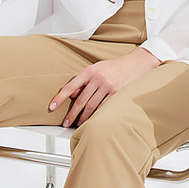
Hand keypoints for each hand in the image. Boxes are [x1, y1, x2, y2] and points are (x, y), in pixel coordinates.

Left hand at [48, 47, 162, 127]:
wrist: (136, 63)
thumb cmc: (114, 67)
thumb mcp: (97, 69)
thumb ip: (84, 81)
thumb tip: (72, 95)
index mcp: (89, 71)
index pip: (70, 86)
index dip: (60, 97)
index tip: (52, 107)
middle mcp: (97, 78)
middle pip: (81, 100)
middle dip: (72, 113)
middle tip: (65, 123)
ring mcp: (108, 86)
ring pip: (92, 106)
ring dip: (84, 117)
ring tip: (78, 124)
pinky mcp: (117, 93)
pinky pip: (104, 107)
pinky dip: (97, 115)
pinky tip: (93, 120)